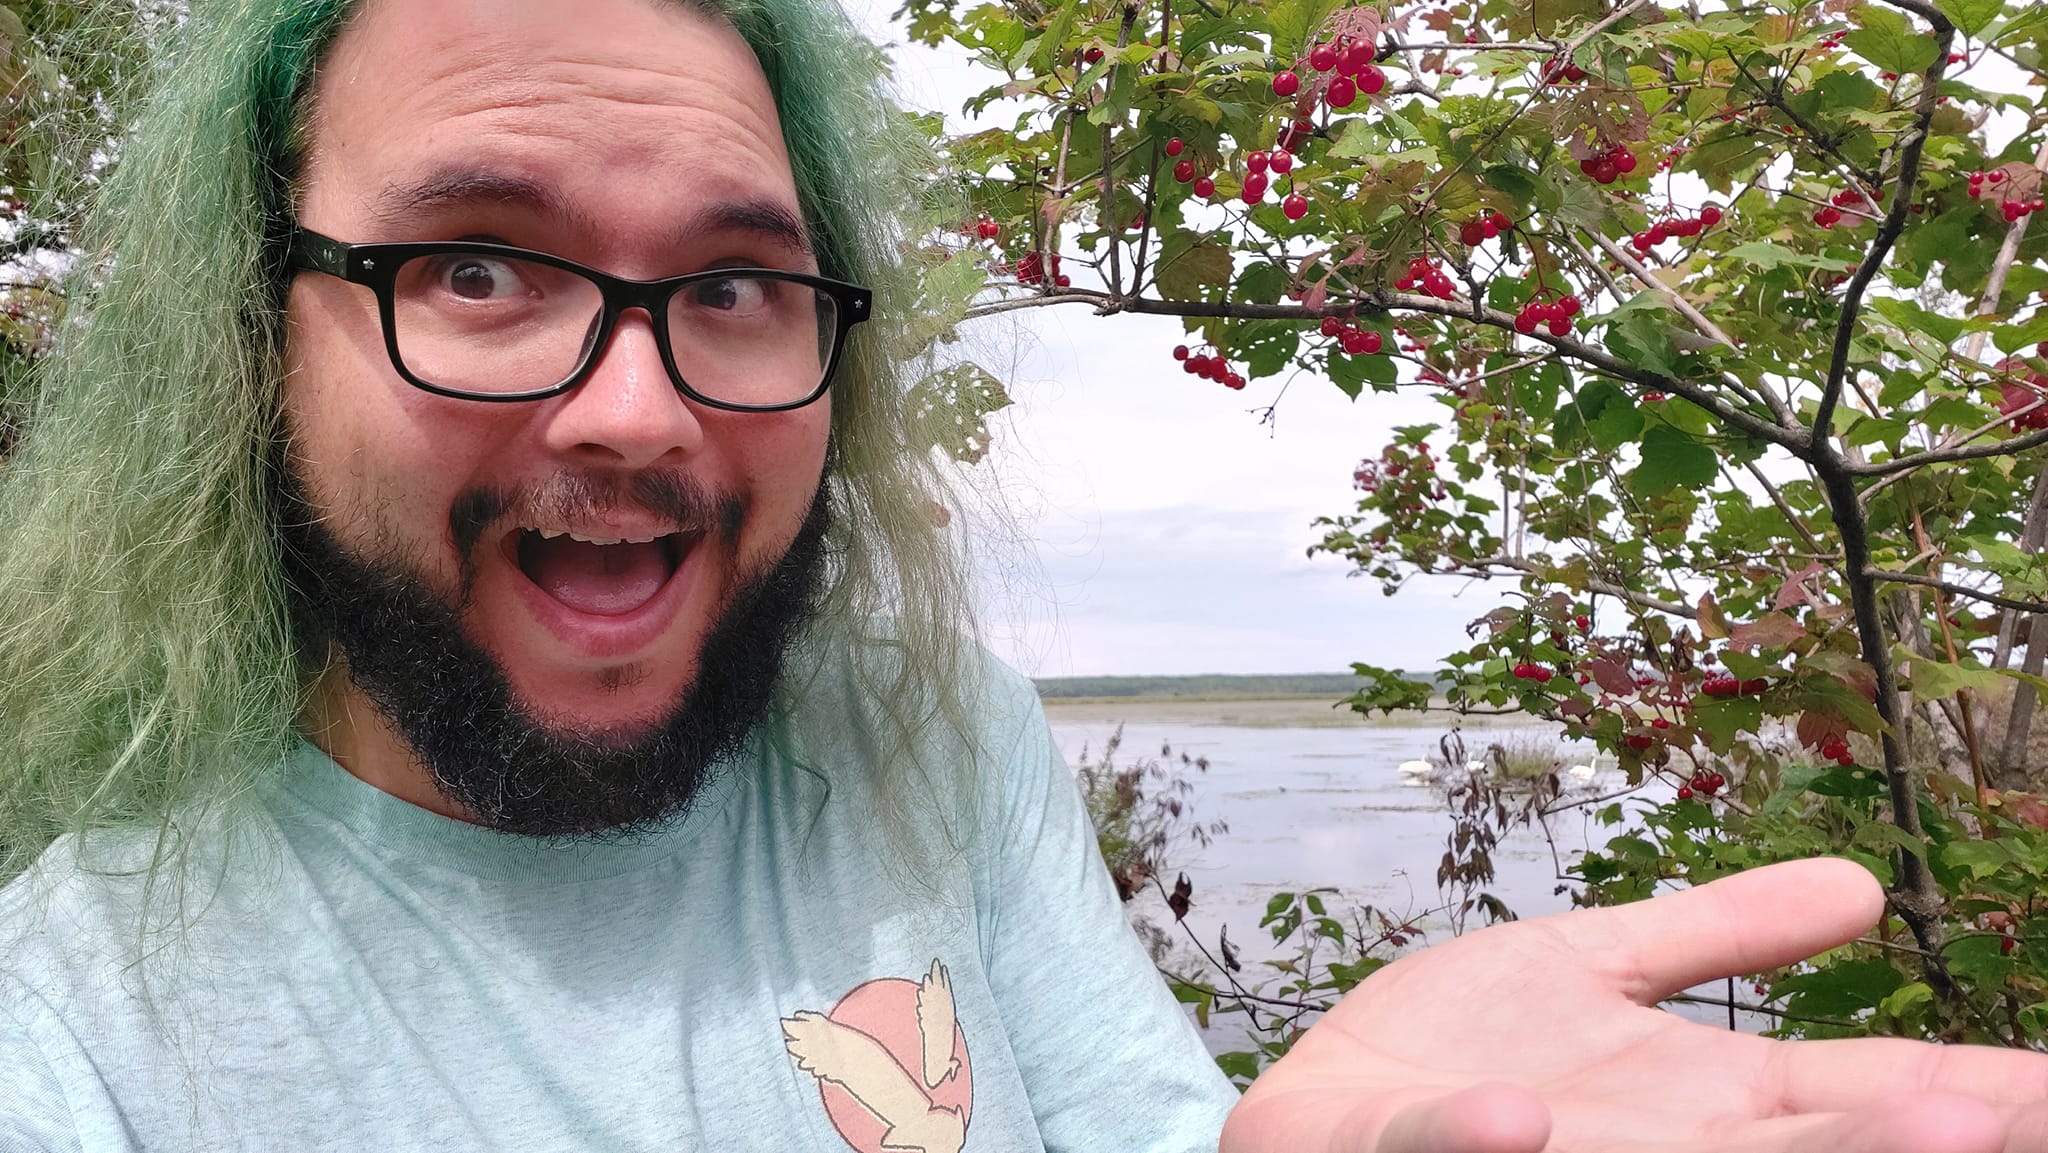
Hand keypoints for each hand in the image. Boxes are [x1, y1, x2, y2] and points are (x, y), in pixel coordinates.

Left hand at [1218, 858, 2047, 1151]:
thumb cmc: (1471, 1056)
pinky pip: (1447, 1148)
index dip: (1972, 1100)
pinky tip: (1520, 1121)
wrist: (1325, 1114)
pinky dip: (1479, 1140)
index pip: (1863, 1101)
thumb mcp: (1601, 969)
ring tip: (1911, 1133)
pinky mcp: (1414, 1150)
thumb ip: (1719, 933)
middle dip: (1895, 1146)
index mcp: (1705, 1107)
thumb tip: (1860, 884)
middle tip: (1988, 1123)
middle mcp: (1647, 1151)